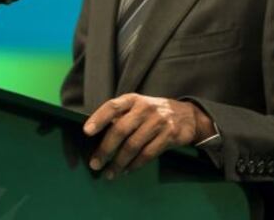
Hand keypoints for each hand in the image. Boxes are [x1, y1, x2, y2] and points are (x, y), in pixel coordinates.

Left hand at [83, 93, 214, 178]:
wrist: (187, 115)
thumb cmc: (153, 112)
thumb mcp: (137, 106)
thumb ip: (120, 116)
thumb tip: (96, 135)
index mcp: (133, 99)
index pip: (112, 106)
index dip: (98, 118)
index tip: (86, 132)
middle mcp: (145, 108)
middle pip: (121, 130)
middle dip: (105, 149)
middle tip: (95, 163)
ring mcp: (158, 121)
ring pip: (133, 145)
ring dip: (119, 162)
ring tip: (109, 173)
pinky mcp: (169, 135)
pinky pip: (148, 153)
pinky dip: (135, 164)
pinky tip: (127, 170)